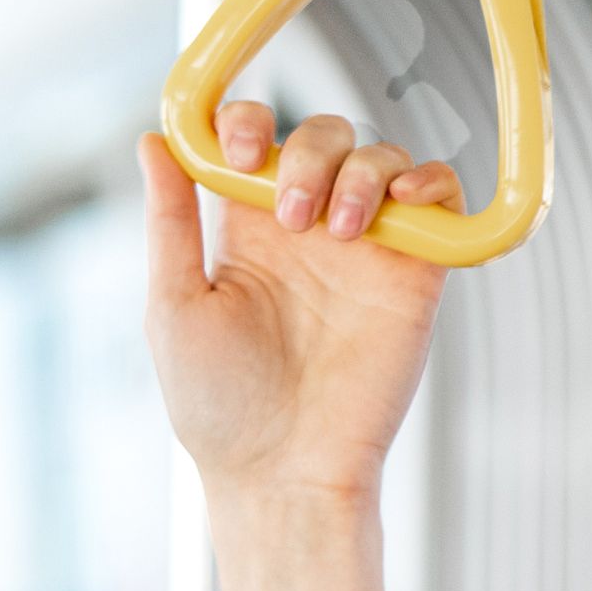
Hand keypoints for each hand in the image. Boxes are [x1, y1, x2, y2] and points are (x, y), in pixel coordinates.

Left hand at [133, 101, 457, 590]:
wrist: (282, 468)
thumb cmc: (217, 401)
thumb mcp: (175, 302)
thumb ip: (169, 220)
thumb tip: (152, 141)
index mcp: (243, 230)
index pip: (255, 141)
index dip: (249, 122)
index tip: (238, 146)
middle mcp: (306, 229)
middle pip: (323, 135)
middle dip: (308, 150)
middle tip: (290, 210)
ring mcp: (364, 247)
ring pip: (381, 156)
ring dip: (361, 172)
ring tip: (338, 230)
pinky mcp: (415, 272)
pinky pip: (439, 198)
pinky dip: (429, 182)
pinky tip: (397, 207)